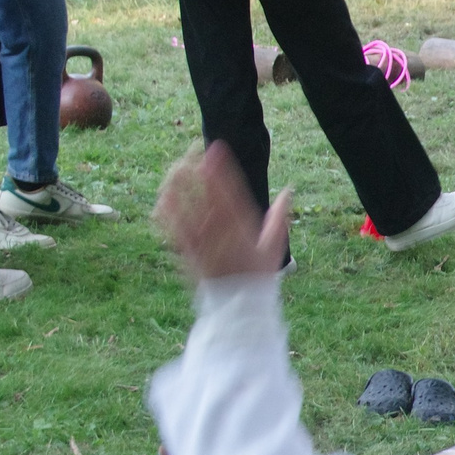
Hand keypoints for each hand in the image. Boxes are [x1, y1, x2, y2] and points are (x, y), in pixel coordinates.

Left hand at [155, 143, 291, 280]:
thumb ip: (280, 217)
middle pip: (200, 191)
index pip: (227, 190)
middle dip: (195, 167)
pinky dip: (166, 206)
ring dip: (177, 182)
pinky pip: (169, 225)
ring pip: (181, 204)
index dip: (219, 167)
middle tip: (193, 151)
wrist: (237, 306)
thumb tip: (289, 190)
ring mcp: (198, 240)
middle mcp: (217, 231)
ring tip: (178, 167)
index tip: (215, 148)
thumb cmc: (258, 276)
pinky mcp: (184, 249)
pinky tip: (165, 194)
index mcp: (240, 227)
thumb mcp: (274, 247)